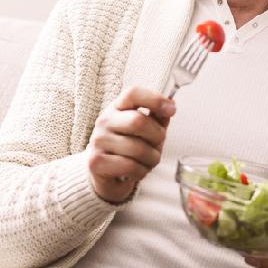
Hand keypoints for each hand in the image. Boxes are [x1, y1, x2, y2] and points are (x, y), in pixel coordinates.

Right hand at [86, 86, 174, 202]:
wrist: (105, 175)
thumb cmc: (129, 149)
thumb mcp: (146, 130)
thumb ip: (157, 117)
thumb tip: (170, 106)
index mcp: (118, 107)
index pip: (133, 93)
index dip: (155, 99)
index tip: (172, 110)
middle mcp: (105, 121)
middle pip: (138, 121)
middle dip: (157, 136)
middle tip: (158, 145)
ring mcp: (98, 141)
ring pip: (137, 148)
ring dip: (152, 158)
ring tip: (148, 161)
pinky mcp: (96, 162)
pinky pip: (130, 166)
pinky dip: (141, 171)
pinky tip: (137, 170)